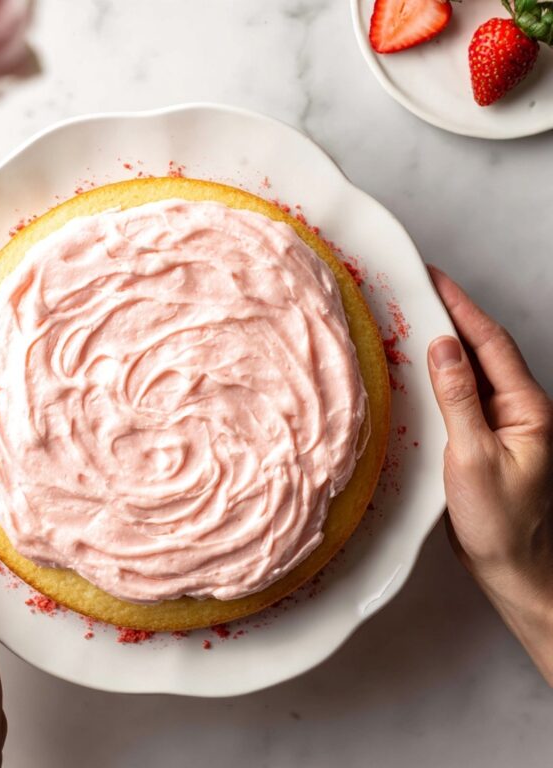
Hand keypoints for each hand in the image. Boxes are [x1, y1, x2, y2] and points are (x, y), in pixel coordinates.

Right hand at [427, 266, 552, 684]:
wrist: (511, 567)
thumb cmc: (499, 521)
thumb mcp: (474, 456)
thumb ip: (458, 399)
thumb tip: (443, 347)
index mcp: (525, 408)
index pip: (490, 343)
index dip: (462, 307)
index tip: (434, 280)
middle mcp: (516, 410)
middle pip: (483, 349)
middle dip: (453, 316)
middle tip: (418, 290)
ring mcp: (499, 424)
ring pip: (471, 371)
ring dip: (444, 343)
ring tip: (413, 319)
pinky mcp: (480, 438)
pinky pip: (459, 395)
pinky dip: (438, 375)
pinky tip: (417, 371)